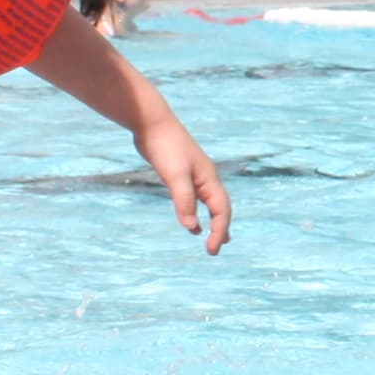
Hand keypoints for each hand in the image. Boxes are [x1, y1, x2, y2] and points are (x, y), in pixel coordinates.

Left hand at [143, 118, 231, 252]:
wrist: (152, 123)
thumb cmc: (166, 148)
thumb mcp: (175, 177)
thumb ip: (184, 201)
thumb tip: (191, 227)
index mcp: (210, 180)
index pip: (221, 212)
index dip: (219, 232)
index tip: (211, 251)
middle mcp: (207, 179)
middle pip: (221, 209)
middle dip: (221, 230)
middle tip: (215, 250)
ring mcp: (195, 176)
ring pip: (209, 204)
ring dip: (212, 222)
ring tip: (212, 238)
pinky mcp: (181, 174)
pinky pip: (195, 199)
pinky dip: (196, 213)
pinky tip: (190, 220)